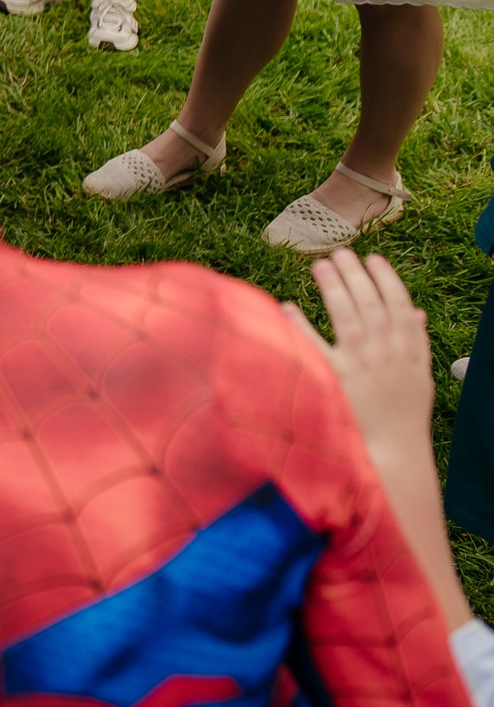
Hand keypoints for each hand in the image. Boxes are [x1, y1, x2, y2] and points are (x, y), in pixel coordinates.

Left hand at [288, 250, 436, 467]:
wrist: (393, 454)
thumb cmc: (403, 413)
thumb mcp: (419, 377)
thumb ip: (415, 343)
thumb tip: (415, 311)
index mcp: (408, 353)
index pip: (400, 307)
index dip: (387, 280)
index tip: (373, 257)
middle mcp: (386, 356)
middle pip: (372, 307)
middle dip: (356, 277)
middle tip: (339, 252)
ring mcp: (361, 368)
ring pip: (349, 320)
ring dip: (335, 290)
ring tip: (320, 265)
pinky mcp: (336, 383)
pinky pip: (315, 349)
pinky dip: (301, 327)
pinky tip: (287, 306)